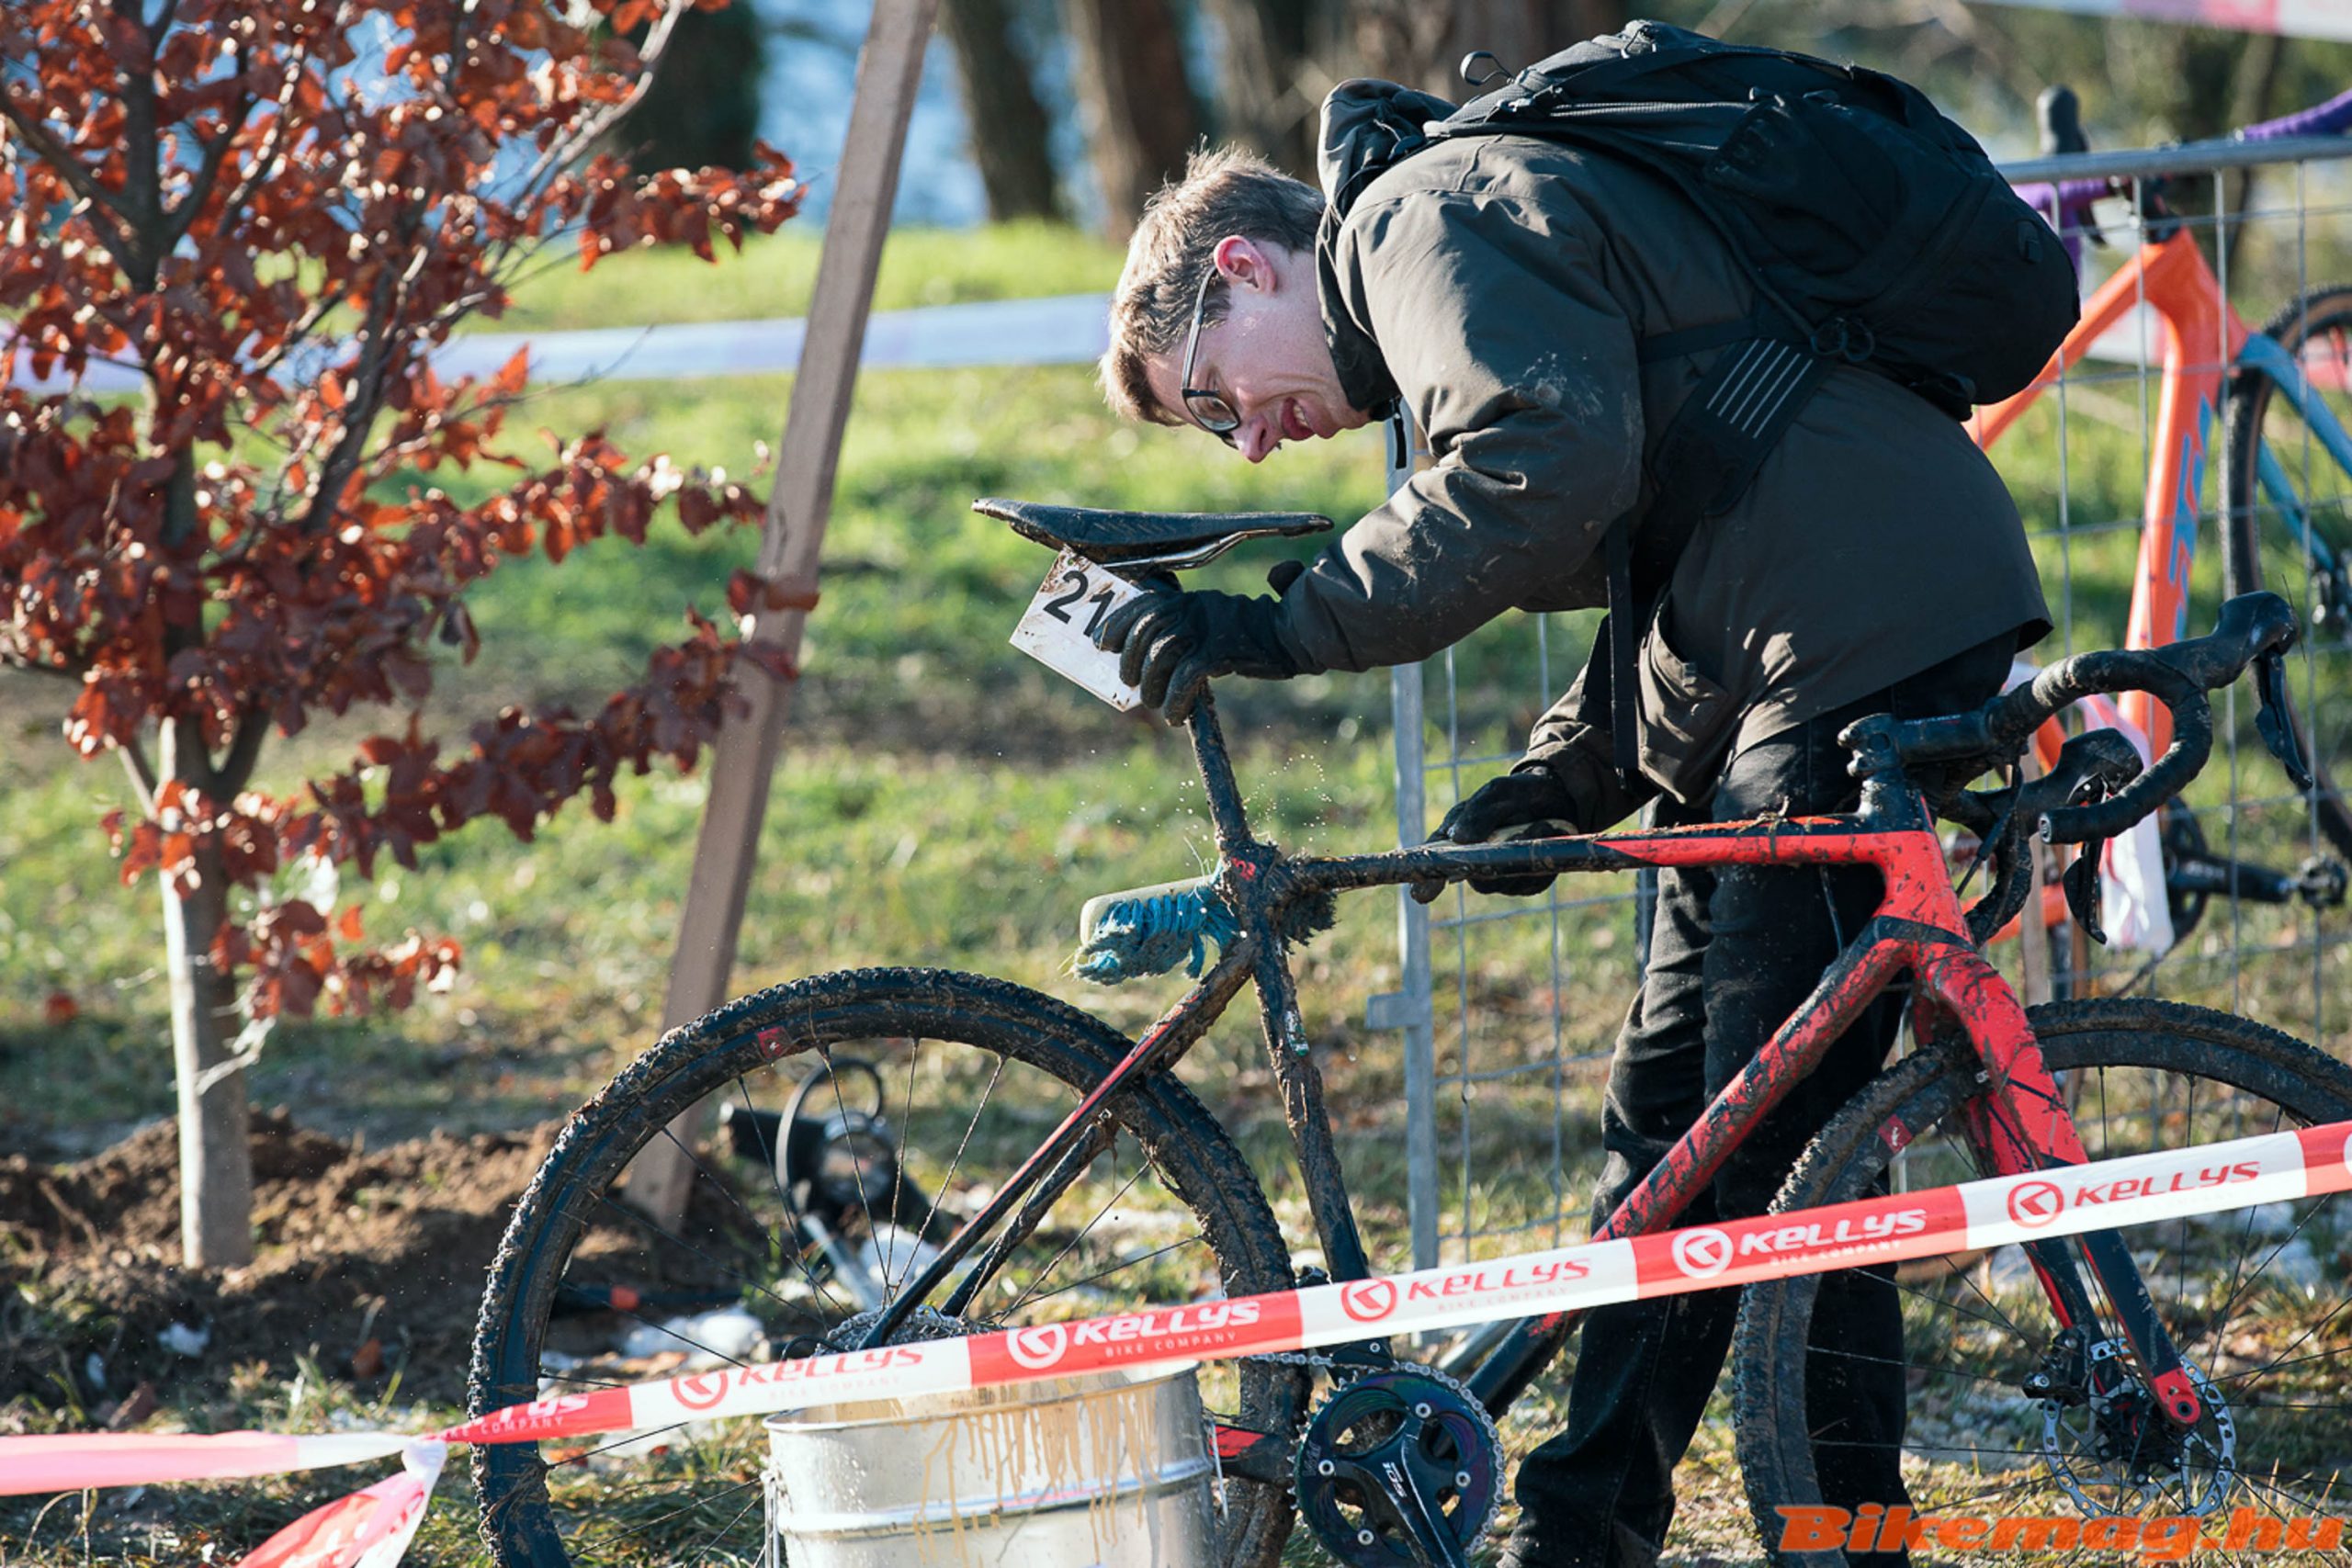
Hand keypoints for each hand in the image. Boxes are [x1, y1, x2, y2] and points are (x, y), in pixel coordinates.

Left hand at [1092, 570, 1304, 723]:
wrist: (1294, 635)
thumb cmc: (1254, 636)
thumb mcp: (1217, 621)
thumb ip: (1191, 625)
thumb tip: (1155, 647)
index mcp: (1191, 599)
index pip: (1143, 604)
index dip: (1118, 624)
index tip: (1103, 644)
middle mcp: (1195, 607)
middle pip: (1148, 630)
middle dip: (1132, 661)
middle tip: (1134, 685)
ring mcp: (1208, 627)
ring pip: (1162, 654)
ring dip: (1153, 686)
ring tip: (1156, 704)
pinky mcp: (1221, 649)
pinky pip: (1186, 676)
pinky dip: (1176, 699)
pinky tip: (1175, 716)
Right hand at [1433, 769, 1582, 896]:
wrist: (1556, 797)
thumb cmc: (1516, 795)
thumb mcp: (1497, 792)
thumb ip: (1479, 812)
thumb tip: (1459, 837)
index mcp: (1454, 841)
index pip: (1434, 863)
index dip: (1425, 881)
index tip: (1421, 893)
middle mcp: (1473, 863)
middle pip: (1476, 879)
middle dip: (1494, 861)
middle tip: (1513, 834)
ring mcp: (1501, 876)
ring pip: (1506, 880)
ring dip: (1523, 852)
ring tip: (1540, 822)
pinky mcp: (1527, 884)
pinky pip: (1532, 882)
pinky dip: (1542, 858)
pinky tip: (1549, 832)